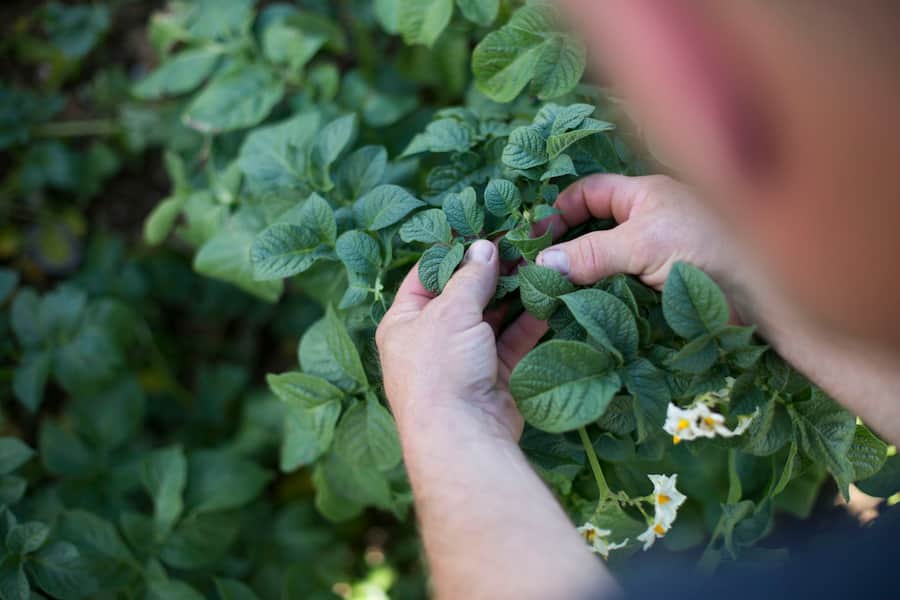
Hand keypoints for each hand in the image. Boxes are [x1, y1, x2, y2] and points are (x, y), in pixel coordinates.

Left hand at [376, 240, 547, 441]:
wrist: (462, 435)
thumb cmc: (440, 369)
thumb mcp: (450, 312)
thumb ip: (470, 276)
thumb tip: (484, 247)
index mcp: (404, 322)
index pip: (428, 274)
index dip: (455, 251)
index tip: (484, 229)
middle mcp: (432, 339)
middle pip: (464, 294)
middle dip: (492, 271)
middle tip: (522, 243)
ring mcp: (464, 358)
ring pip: (492, 316)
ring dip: (515, 292)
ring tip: (540, 263)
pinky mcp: (495, 375)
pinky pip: (513, 340)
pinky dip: (530, 320)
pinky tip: (549, 296)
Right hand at [536, 174, 899, 443]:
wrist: (764, 297)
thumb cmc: (707, 250)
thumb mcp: (641, 243)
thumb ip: (590, 252)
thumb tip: (541, 263)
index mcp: (645, 195)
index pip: (590, 193)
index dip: (560, 210)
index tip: (537, 239)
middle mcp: (650, 222)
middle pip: (594, 232)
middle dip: (567, 251)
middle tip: (537, 276)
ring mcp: (656, 257)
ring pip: (606, 266)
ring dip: (583, 282)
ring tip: (553, 301)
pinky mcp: (662, 290)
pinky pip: (622, 291)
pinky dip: (602, 302)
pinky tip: (584, 315)